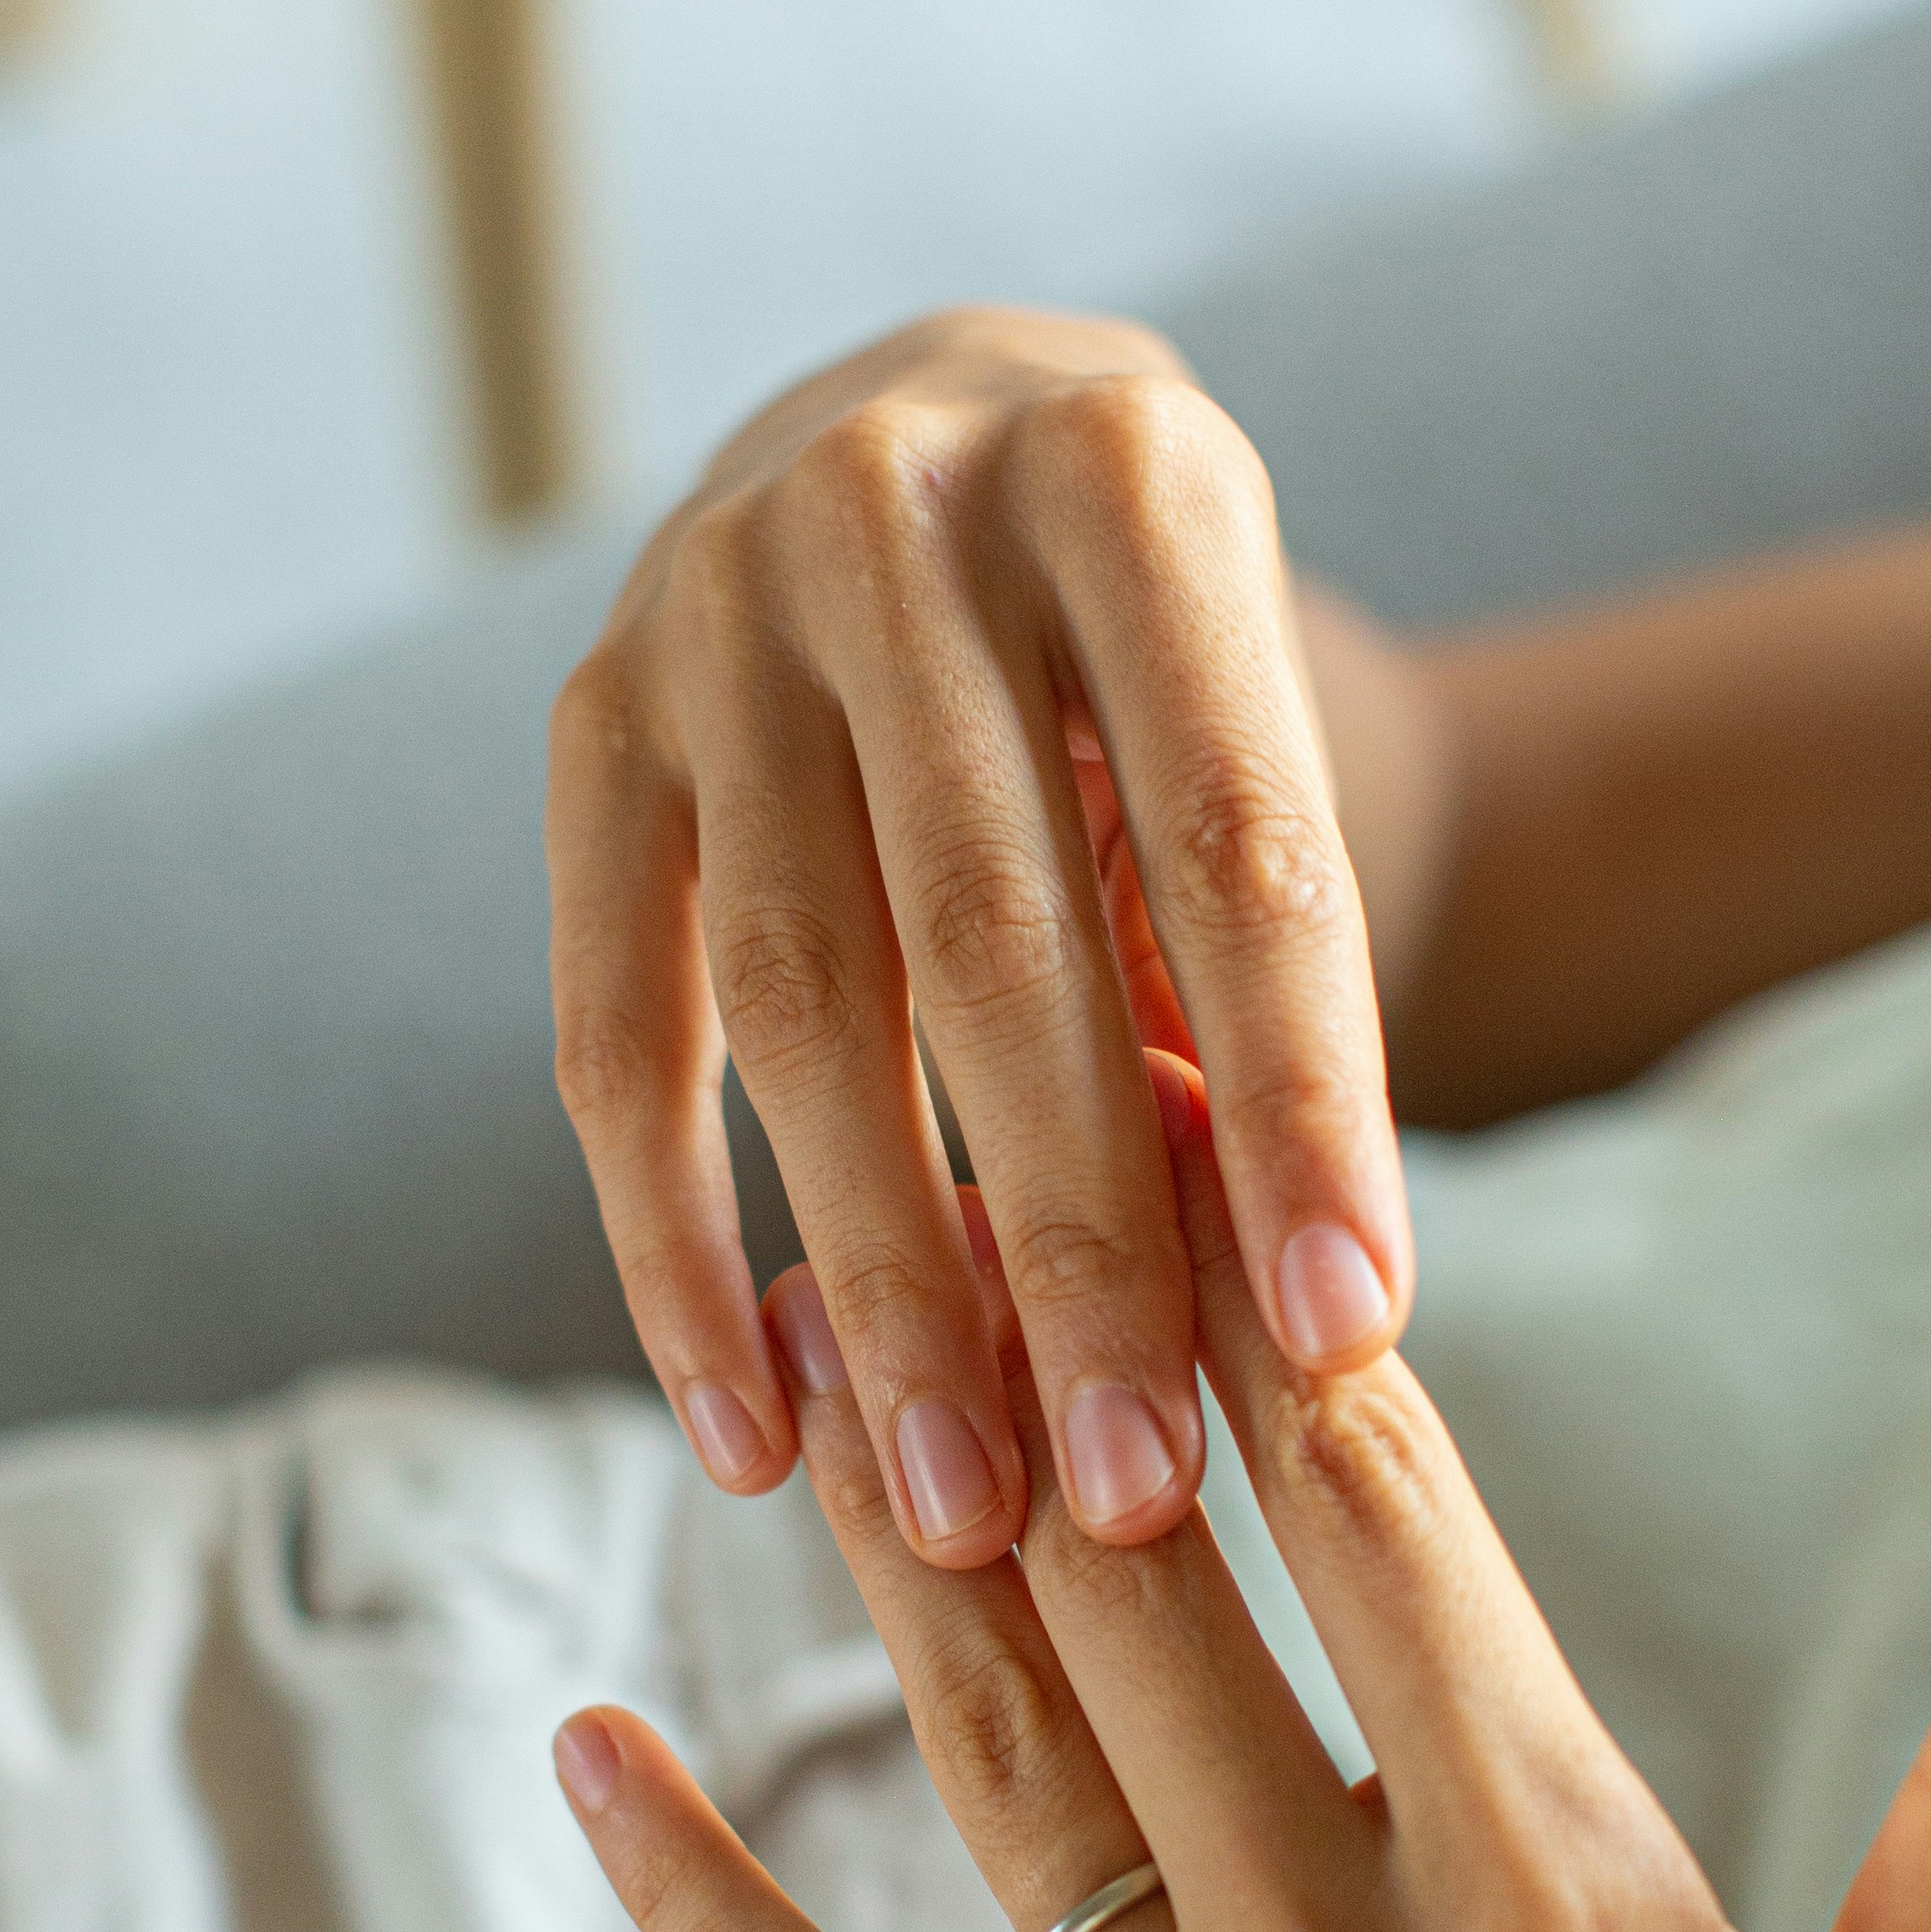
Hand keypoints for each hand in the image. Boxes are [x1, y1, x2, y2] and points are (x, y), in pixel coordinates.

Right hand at [547, 309, 1413, 1576]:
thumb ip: (1251, 958)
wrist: (929, 423)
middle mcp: (897, 505)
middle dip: (1076, 1246)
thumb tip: (1279, 1309)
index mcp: (1128, 482)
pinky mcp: (587, 725)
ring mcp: (709, 606)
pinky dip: (675, 1251)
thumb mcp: (1251, 714)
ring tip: (962, 1508)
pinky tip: (755, 1434)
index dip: (1301, 1105)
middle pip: (998, 939)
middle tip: (1135, 1493)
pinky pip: (612, 1032)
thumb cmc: (1146, 645)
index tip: (1343, 1342)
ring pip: (797, 1001)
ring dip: (881, 1282)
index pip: (1237, 842)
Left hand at [551, 1065, 1930, 1931]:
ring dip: (885, 1518)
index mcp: (1551, 1882)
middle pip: (1139, 1564)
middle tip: (931, 1117)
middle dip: (1041, 1325)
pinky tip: (584, 1745)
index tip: (1174, 1086)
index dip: (1264, 1271)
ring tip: (797, 1323)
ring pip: (987, 1740)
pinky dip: (697, 1896)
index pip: (1375, 1496)